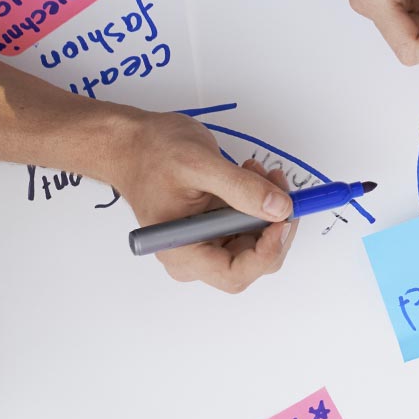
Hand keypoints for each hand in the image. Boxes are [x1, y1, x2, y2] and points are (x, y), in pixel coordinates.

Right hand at [104, 111, 297, 292]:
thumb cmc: (152, 154)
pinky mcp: (217, 227)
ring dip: (269, 208)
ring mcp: (208, 242)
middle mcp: (196, 255)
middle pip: (253, 262)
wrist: (134, 144)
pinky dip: (260, 201)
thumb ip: (240, 188)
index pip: (236, 274)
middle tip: (278, 184)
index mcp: (183, 251)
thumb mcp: (198, 164)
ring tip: (259, 172)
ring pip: (258, 241)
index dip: (267, 251)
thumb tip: (280, 208)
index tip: (283, 218)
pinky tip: (251, 175)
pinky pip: (251, 224)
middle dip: (273, 223)